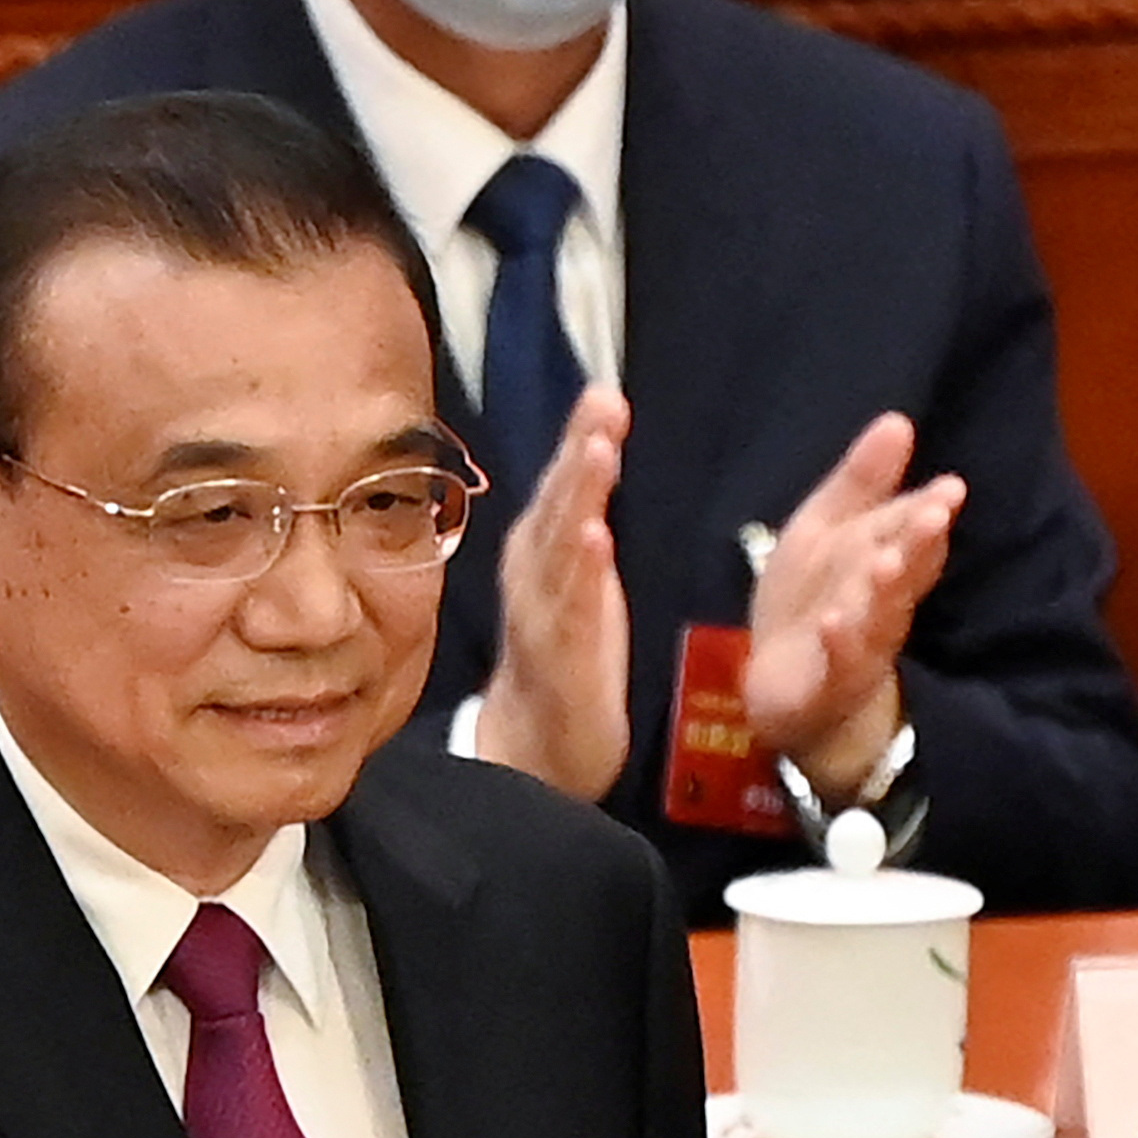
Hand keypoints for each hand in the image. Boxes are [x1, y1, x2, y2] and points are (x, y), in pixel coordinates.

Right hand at [475, 386, 632, 803]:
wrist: (538, 744)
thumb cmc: (565, 654)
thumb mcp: (576, 573)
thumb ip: (581, 513)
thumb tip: (597, 443)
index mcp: (540, 549)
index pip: (564, 483)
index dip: (580, 436)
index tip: (604, 392)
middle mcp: (533, 572)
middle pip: (557, 500)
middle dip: (578, 448)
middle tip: (602, 402)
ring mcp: (544, 614)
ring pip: (561, 545)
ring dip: (578, 496)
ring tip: (599, 452)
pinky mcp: (562, 657)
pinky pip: (572, 608)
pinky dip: (581, 571)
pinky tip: (594, 537)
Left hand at [742, 414, 961, 801]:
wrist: (786, 692)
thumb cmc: (814, 602)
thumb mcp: (825, 531)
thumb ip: (861, 482)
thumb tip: (898, 420)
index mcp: (883, 562)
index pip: (909, 534)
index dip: (928, 512)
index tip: (950, 489)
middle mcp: (880, 605)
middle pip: (904, 573)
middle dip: (917, 546)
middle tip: (934, 517)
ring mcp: (858, 649)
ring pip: (879, 619)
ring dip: (885, 593)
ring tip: (886, 563)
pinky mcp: (826, 686)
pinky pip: (838, 666)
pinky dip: (839, 646)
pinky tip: (836, 623)